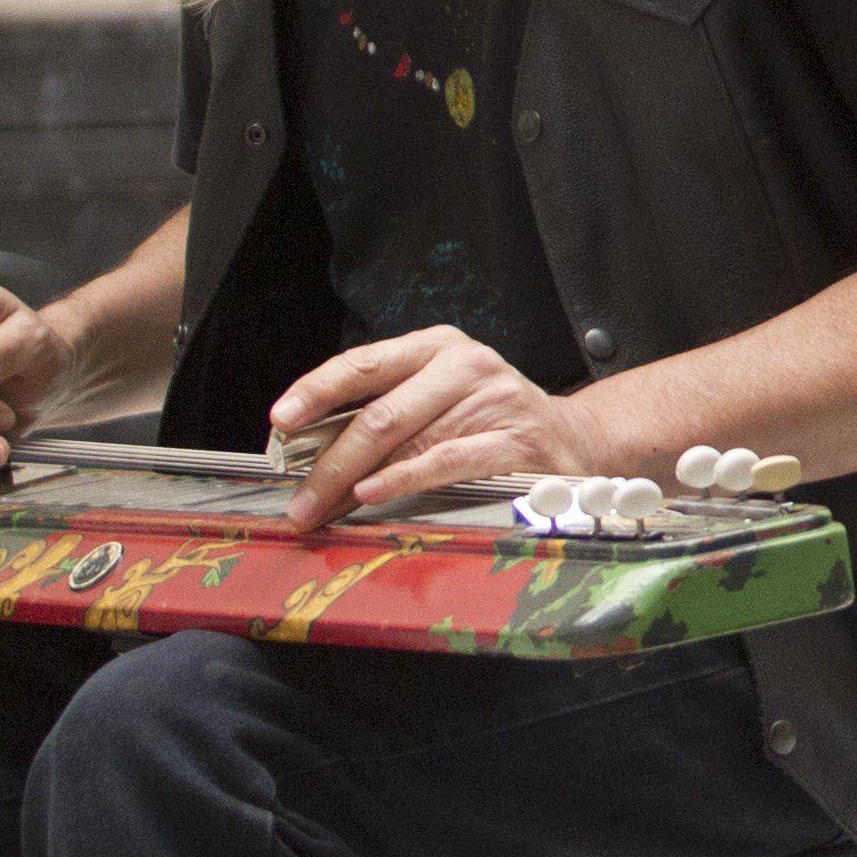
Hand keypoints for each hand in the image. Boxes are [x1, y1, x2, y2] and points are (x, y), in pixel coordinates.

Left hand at [269, 328, 607, 529]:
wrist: (575, 439)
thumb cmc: (490, 422)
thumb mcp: (439, 397)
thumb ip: (387, 411)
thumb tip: (311, 449)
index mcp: (438, 348)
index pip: (364, 363)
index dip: (317, 391)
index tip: (281, 420)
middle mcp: (465, 365)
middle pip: (380, 412)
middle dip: (329, 461)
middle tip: (300, 501)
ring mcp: (493, 400)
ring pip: (407, 439)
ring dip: (355, 480)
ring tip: (324, 509)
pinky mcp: (514, 441)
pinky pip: (446, 460)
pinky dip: (404, 479)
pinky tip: (374, 494)